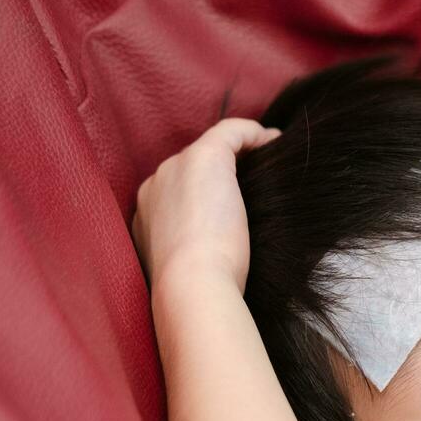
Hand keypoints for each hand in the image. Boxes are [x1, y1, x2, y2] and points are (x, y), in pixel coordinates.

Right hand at [131, 117, 281, 293]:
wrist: (190, 284)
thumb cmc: (197, 288)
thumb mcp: (186, 268)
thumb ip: (193, 251)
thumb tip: (225, 250)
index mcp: (147, 215)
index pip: (178, 194)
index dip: (207, 195)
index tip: (234, 205)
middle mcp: (154, 185)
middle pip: (191, 169)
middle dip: (224, 173)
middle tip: (258, 182)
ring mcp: (175, 168)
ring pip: (209, 150)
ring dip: (240, 151)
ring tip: (269, 160)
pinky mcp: (204, 158)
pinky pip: (230, 131)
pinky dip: (253, 133)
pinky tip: (274, 141)